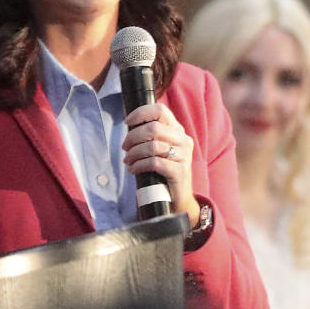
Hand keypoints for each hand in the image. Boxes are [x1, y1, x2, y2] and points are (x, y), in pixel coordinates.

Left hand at [122, 103, 200, 226]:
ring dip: (134, 153)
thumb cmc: (163, 171)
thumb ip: (150, 136)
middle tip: (125, 147)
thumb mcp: (159, 149)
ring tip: (128, 160)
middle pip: (153, 128)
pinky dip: (139, 165)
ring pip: (152, 146)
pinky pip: (154, 163)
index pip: (160, 110)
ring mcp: (184, 155)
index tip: (127, 122)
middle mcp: (183, 140)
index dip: (141, 113)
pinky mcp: (180, 171)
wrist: (178, 198)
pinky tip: (133, 170)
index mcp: (177, 130)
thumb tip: (129, 126)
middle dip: (133, 137)